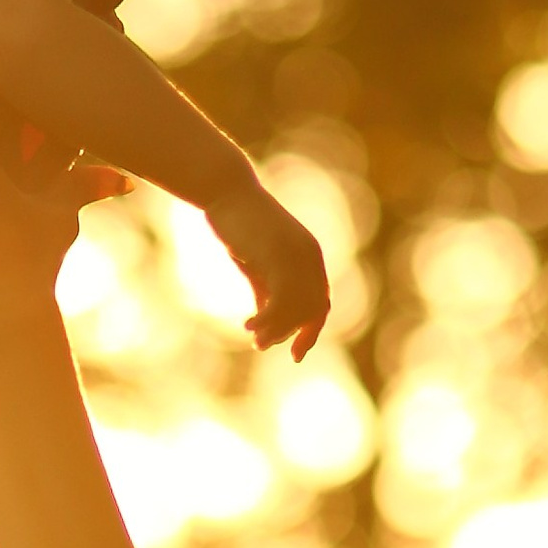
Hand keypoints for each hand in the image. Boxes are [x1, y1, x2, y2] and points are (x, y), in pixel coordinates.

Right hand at [204, 177, 330, 360]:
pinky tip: (249, 325)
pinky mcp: (279, 255)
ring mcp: (297, 256)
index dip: (310, 332)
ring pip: (296, 308)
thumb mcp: (257, 263)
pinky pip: (281, 300)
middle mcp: (310, 257)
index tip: (295, 355)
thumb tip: (268, 320)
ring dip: (276, 331)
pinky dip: (267, 320)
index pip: (320, 303)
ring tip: (255, 340)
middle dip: (291, 334)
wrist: (227, 192)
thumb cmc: (239, 225)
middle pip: (311, 311)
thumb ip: (266, 289)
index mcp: (310, 258)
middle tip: (262, 346)